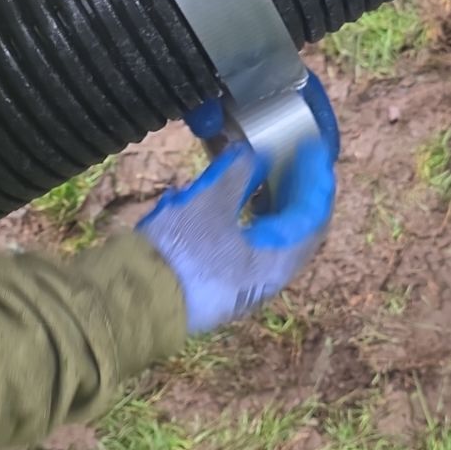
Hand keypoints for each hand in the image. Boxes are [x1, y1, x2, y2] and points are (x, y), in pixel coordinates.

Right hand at [138, 75, 338, 333]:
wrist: (135, 300)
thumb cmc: (180, 250)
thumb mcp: (210, 201)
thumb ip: (237, 172)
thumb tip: (251, 152)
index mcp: (278, 261)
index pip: (312, 214)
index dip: (315, 178)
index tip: (314, 148)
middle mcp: (270, 277)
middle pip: (298, 227)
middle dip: (298, 189)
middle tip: (295, 156)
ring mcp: (246, 285)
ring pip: (275, 238)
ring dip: (276, 203)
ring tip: (271, 171)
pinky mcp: (224, 286)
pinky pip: (254, 247)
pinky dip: (256, 220)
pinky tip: (242, 201)